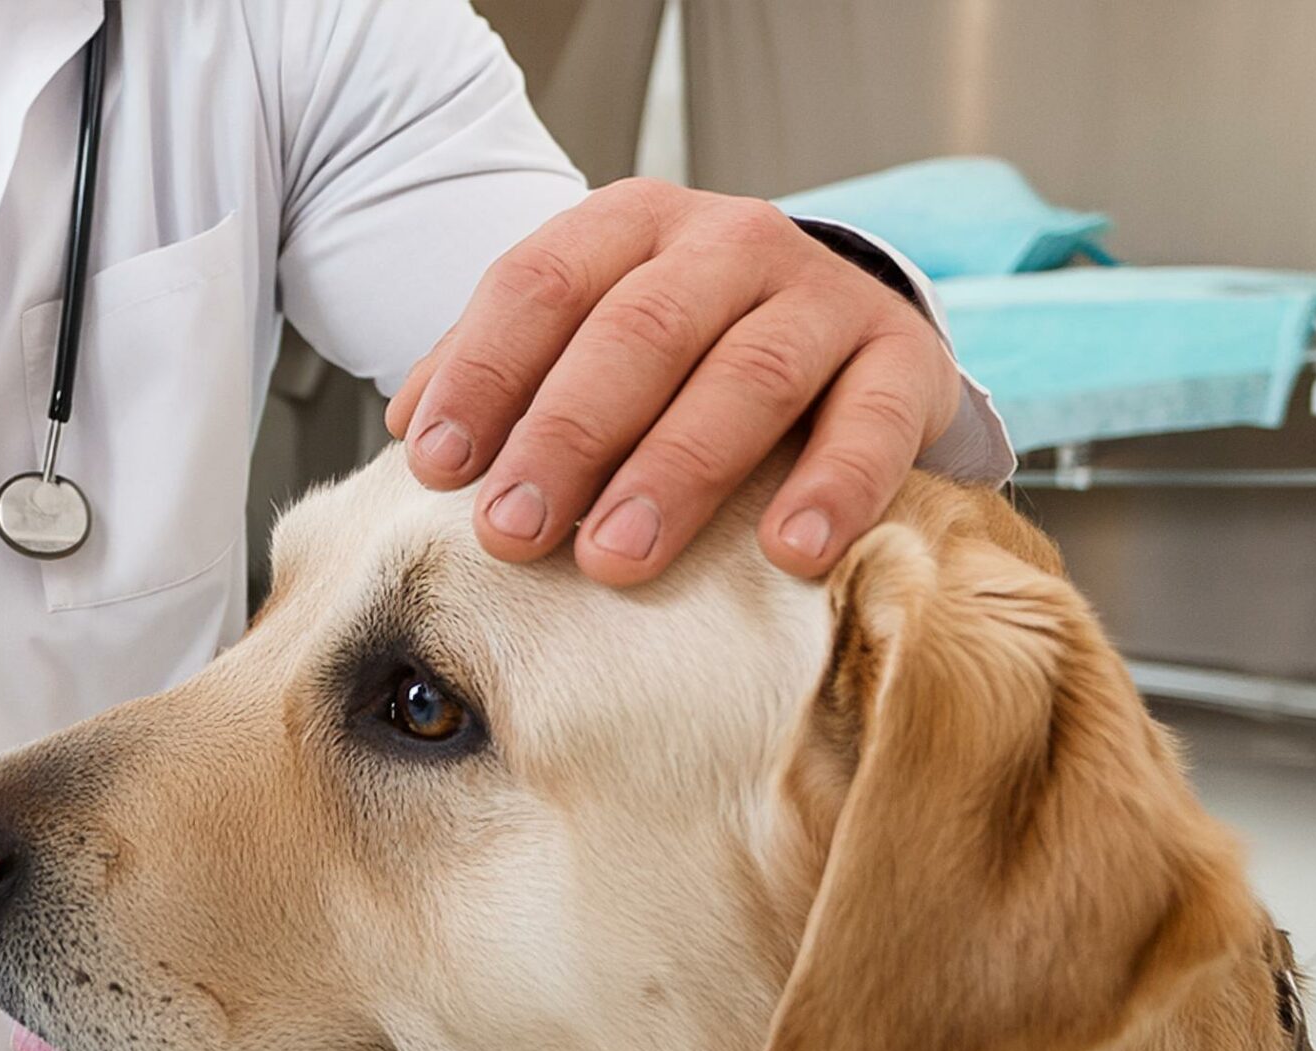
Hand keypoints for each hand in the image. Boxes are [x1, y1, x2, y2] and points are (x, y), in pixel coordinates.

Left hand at [384, 179, 963, 584]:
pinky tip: (787, 552)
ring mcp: (821, 297)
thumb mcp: (583, 335)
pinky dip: (831, 489)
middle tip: (511, 532)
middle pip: (638, 332)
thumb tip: (412, 429)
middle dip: (566, 438)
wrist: (833, 333)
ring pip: (745, 378)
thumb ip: (500, 369)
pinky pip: (871, 424)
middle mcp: (730, 242)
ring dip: (674, 475)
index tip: (434, 466)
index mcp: (631, 225)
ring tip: (615, 560)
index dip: (484, 374)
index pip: (542, 284)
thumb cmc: (678, 350)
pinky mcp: (902, 360)